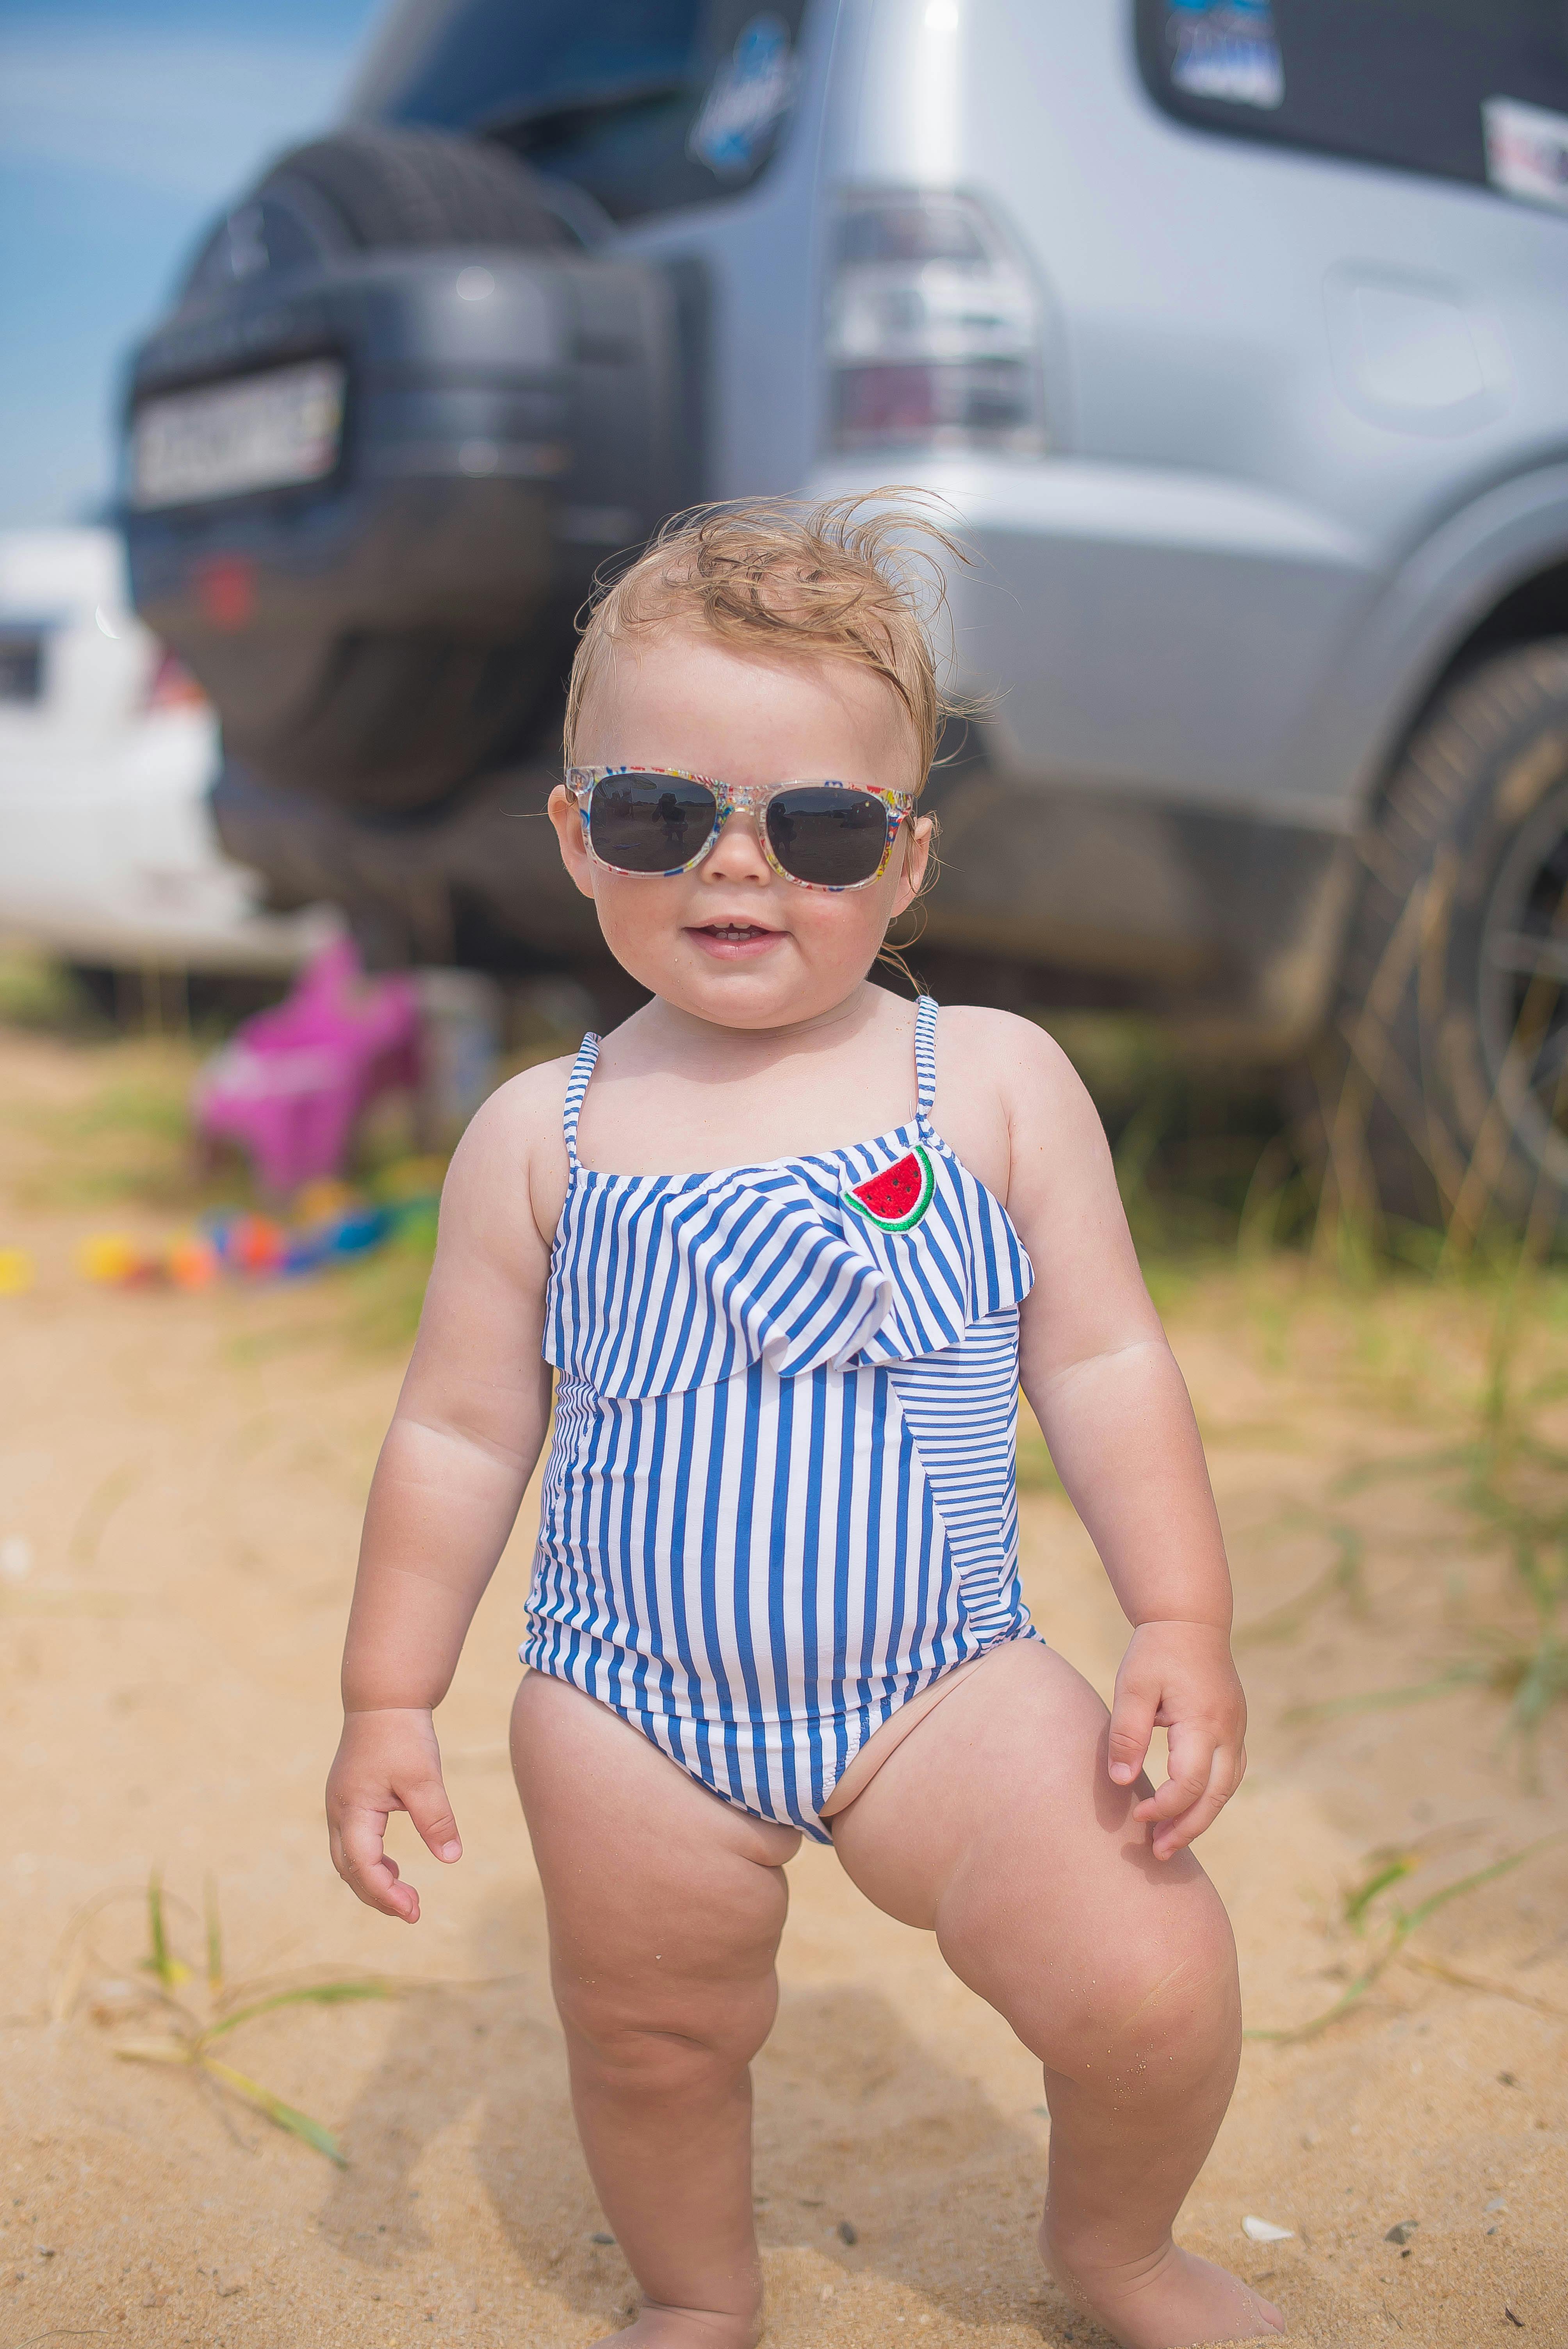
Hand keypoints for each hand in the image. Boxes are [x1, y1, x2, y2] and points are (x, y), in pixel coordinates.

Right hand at [325, 1706, 461, 1921]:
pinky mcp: (349, 1800)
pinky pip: (353, 1843)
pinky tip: (392, 1867)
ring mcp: (340, 1806)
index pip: (364, 1866)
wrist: (384, 1699)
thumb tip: (451, 1858)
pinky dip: (370, 1862)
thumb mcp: (424, 1777)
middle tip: (413, 1912)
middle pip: (349, 1870)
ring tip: (405, 1898)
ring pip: (347, 1859)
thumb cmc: (402, 1735)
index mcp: (353, 1809)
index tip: (414, 1912)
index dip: (386, 1894)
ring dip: (372, 1881)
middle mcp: (338, 1812)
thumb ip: (435, 1818)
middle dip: (378, 1896)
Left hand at [1106, 1620, 1246, 1860]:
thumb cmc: (1156, 1652)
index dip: (1164, 1807)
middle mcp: (1228, 1731)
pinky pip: (1230, 1773)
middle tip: (1157, 1853)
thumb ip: (1127, 1734)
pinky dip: (1212, 1796)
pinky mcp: (1235, 1727)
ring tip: (1171, 1841)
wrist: (1191, 1620)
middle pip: (1215, 1796)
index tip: (1137, 1815)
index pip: (1188, 1783)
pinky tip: (1190, 1807)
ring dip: (1201, 1817)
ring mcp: (1237, 1730)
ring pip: (1227, 1789)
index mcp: (1203, 1722)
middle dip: (1187, 1828)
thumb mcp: (1133, 1687)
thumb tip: (1121, 1782)